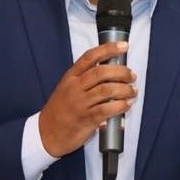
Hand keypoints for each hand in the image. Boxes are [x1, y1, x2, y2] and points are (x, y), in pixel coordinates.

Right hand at [38, 41, 135, 157]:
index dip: (108, 49)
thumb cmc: (60, 109)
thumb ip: (85, 79)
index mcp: (71, 77)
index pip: (90, 57)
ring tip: (132, 91)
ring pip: (107, 90)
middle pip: (101, 72)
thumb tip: (112, 71)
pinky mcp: (86, 119)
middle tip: (132, 75)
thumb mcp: (67, 88)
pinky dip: (120, 106)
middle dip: (121, 72)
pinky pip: (106, 109)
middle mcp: (75, 87)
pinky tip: (126, 105)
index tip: (123, 46)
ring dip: (124, 89)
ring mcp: (80, 103)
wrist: (47, 133)